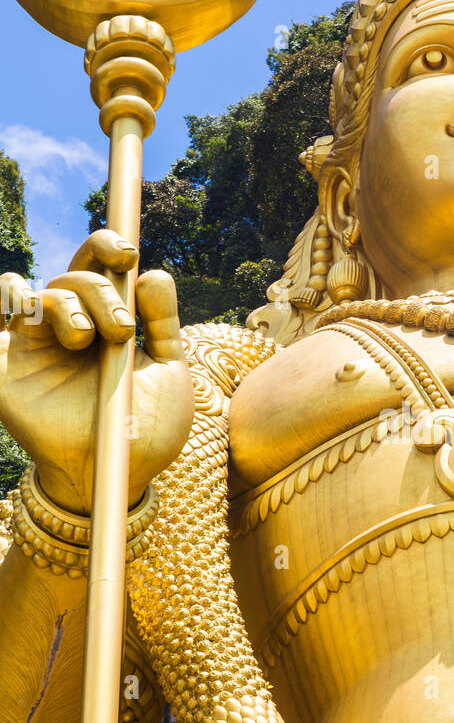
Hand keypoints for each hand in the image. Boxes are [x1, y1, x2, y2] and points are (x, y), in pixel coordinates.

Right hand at [0, 230, 193, 513]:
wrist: (118, 474)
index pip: (100, 267)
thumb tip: (153, 273)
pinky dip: (7, 298)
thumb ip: (162, 322)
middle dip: (99, 292)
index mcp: (109, 321)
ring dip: (66, 305)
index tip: (129, 254)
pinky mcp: (7, 367)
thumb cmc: (148, 428)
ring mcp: (36, 346)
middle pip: (73, 278)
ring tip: (85, 340)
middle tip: (121, 332)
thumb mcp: (168, 372)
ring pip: (38, 293)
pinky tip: (24, 308)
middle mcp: (70, 327)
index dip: (108, 247)